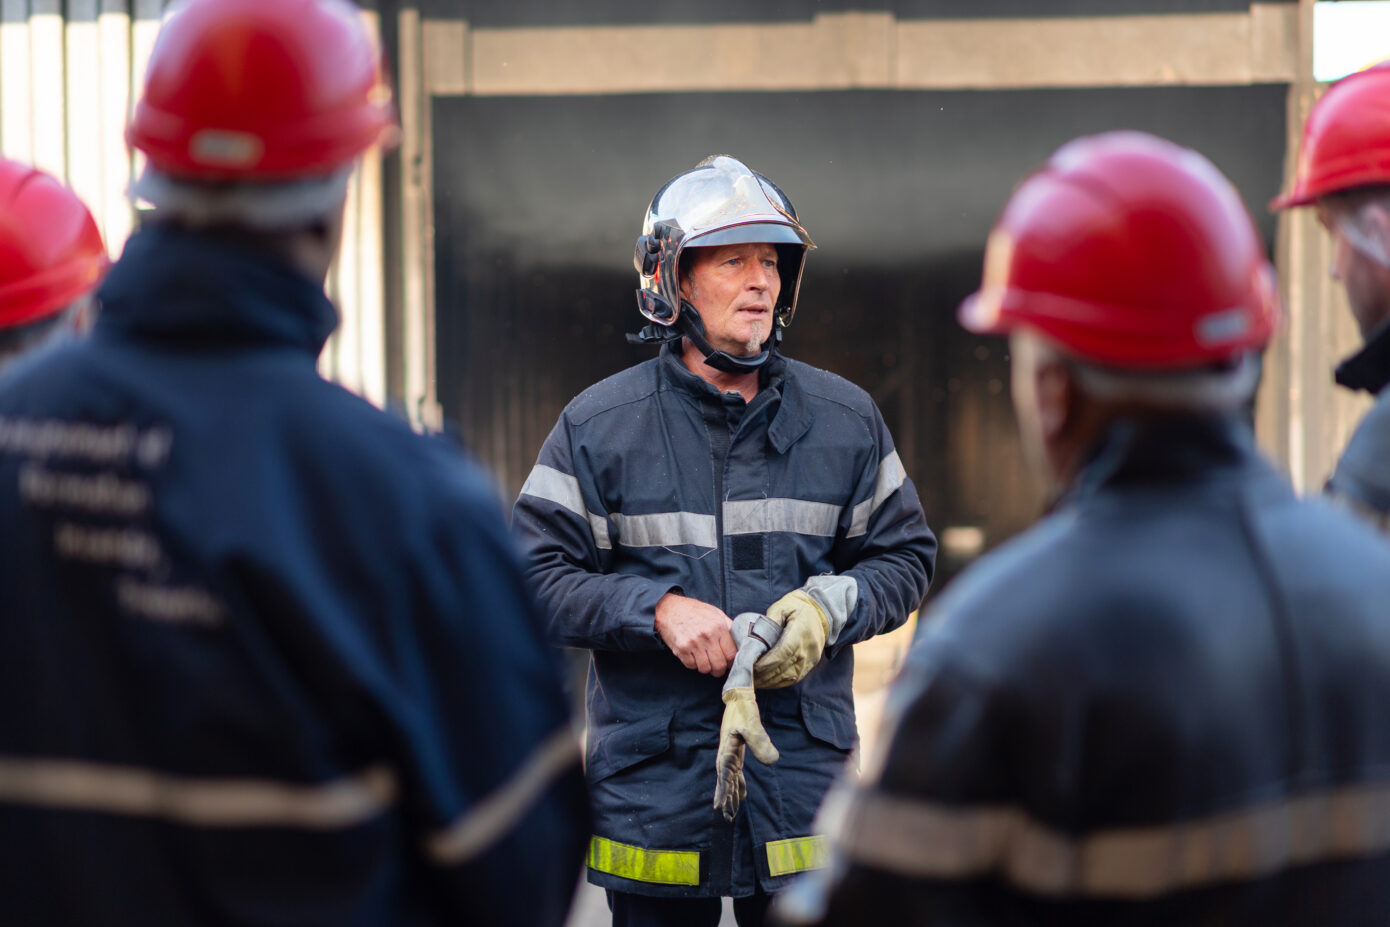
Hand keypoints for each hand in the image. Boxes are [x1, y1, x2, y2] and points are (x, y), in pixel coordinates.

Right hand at [654, 593, 737, 674]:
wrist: (670, 608)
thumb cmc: (694, 611)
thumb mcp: (716, 613)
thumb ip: (729, 627)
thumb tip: (740, 641)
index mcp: (719, 627)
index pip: (732, 654)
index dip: (732, 662)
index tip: (730, 663)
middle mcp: (707, 635)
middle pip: (719, 665)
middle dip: (719, 670)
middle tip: (718, 668)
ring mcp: (694, 643)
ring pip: (705, 668)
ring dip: (706, 668)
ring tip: (705, 661)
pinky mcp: (681, 649)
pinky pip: (691, 666)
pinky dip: (693, 664)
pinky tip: (693, 656)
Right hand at [713, 687, 778, 820]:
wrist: (739, 696)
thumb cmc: (744, 709)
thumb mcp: (752, 723)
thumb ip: (761, 741)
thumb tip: (773, 761)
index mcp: (726, 749)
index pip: (724, 774)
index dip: (722, 790)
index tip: (720, 806)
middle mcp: (726, 754)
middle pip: (724, 781)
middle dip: (725, 799)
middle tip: (727, 817)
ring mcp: (730, 755)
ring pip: (729, 780)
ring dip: (730, 796)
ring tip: (731, 814)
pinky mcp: (736, 753)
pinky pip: (735, 774)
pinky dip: (737, 786)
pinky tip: (741, 796)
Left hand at [753, 589, 828, 688]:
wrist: (819, 612)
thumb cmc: (795, 608)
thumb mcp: (781, 607)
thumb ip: (769, 621)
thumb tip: (754, 637)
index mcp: (800, 631)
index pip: (783, 652)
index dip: (767, 662)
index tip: (752, 667)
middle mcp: (808, 648)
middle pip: (784, 667)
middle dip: (763, 674)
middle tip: (746, 675)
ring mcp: (811, 658)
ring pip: (788, 676)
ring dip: (769, 681)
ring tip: (754, 681)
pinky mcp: (811, 665)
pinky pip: (794, 679)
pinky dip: (779, 683)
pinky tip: (766, 682)